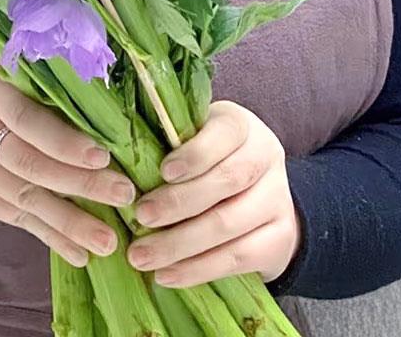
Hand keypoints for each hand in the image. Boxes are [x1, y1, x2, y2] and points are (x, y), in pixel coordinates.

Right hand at [0, 64, 136, 266]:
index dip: (63, 142)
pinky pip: (8, 215)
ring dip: (66, 222)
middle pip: (25, 163)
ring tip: (105, 241)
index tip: (104, 158)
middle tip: (122, 197)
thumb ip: (51, 80)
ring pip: (19, 197)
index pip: (24, 119)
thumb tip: (110, 115)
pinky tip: (76, 251)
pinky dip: (45, 233)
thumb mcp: (18, 62)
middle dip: (78, 184)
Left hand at [126, 101, 300, 287]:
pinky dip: (199, 269)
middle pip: (227, 181)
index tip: (162, 172)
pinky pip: (238, 258)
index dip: (195, 154)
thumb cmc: (210, 161)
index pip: (225, 133)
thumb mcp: (195, 140)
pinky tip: (168, 275)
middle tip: (140, 218)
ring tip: (142, 256)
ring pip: (229, 224)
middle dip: (179, 202)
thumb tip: (120, 165)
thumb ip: (169, 144)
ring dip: (181, 244)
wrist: (261, 198)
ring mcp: (278, 199)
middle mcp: (266, 157)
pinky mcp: (279, 239)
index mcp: (242, 125)